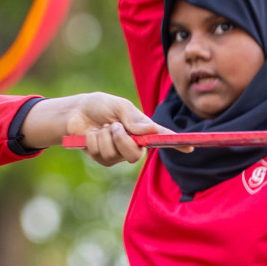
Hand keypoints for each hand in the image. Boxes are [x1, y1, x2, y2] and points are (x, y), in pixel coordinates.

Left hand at [23, 92, 177, 164]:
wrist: (76, 113)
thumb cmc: (100, 106)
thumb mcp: (117, 106)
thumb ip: (132, 118)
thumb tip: (150, 130)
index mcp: (142, 130)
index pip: (163, 138)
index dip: (177, 143)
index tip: (190, 147)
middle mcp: (134, 144)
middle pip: (135, 155)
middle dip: (121, 139)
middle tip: (112, 125)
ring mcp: (119, 154)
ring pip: (114, 154)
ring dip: (103, 136)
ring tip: (101, 127)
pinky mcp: (104, 159)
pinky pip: (100, 154)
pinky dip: (93, 140)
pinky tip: (92, 134)